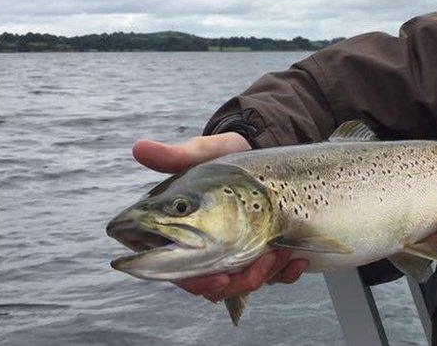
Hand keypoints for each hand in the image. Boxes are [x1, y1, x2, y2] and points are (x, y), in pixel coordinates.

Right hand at [130, 132, 307, 299]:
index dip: (196, 283)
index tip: (218, 279)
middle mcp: (206, 251)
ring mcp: (235, 255)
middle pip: (214, 287)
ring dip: (264, 275)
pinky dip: (286, 274)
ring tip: (280, 250)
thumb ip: (175, 157)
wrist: (262, 150)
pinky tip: (297, 259)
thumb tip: (139, 147)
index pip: (179, 274)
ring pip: (244, 285)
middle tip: (259, 264)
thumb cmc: (226, 155)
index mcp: (182, 235)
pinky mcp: (261, 254)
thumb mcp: (205, 153)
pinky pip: (273, 277)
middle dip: (239, 283)